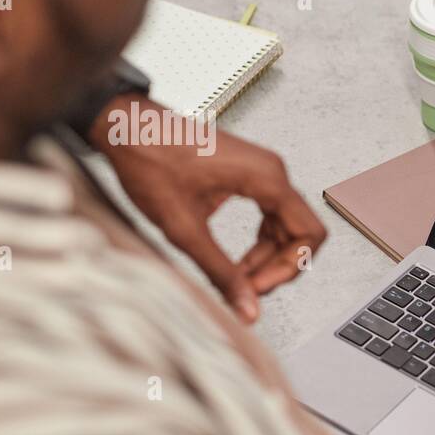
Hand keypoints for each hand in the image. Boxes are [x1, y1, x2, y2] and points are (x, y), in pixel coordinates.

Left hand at [92, 96, 326, 322]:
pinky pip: (268, 214)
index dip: (289, 269)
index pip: (309, 234)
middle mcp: (270, 171)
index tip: (259, 288)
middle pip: (300, 232)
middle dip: (278, 267)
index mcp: (266, 179)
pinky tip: (236, 258)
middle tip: (248, 288)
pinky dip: (257, 242)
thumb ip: (220, 271)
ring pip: (284, 226)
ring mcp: (260, 171)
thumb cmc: (149, 159)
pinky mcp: (245, 174)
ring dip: (267, 257)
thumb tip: (246, 307)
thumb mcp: (185, 228)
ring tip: (239, 277)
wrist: (125, 128)